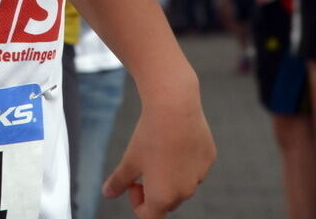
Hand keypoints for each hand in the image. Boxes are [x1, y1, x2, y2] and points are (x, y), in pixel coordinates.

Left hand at [103, 75, 214, 216]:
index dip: (137, 203)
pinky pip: (195, 166)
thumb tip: (107, 193)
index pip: (150, 216)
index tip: (133, 182)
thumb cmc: (149, 135)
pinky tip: (176, 138)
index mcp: (163, 197)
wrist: (174, 107)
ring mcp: (200, 176)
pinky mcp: (209, 158)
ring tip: (160, 147)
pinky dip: (185, 159)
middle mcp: (185, 192)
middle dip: (154, 189)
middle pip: (167, 201)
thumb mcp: (130, 159)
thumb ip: (119, 181)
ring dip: (171, 174)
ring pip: (183, 182)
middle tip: (144, 164)